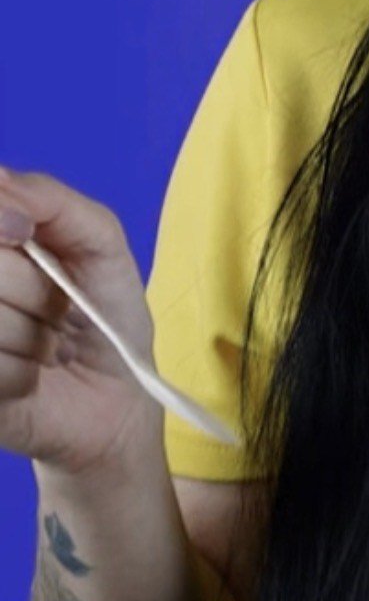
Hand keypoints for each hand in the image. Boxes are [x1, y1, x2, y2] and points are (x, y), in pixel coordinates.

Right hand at [0, 167, 161, 480]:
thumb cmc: (106, 313)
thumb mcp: (99, 240)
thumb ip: (51, 200)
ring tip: (45, 347)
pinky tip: (29, 380)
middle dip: (32, 286)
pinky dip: (19, 375)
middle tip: (55, 308)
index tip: (24, 231)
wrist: (117, 400)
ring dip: (30, 336)